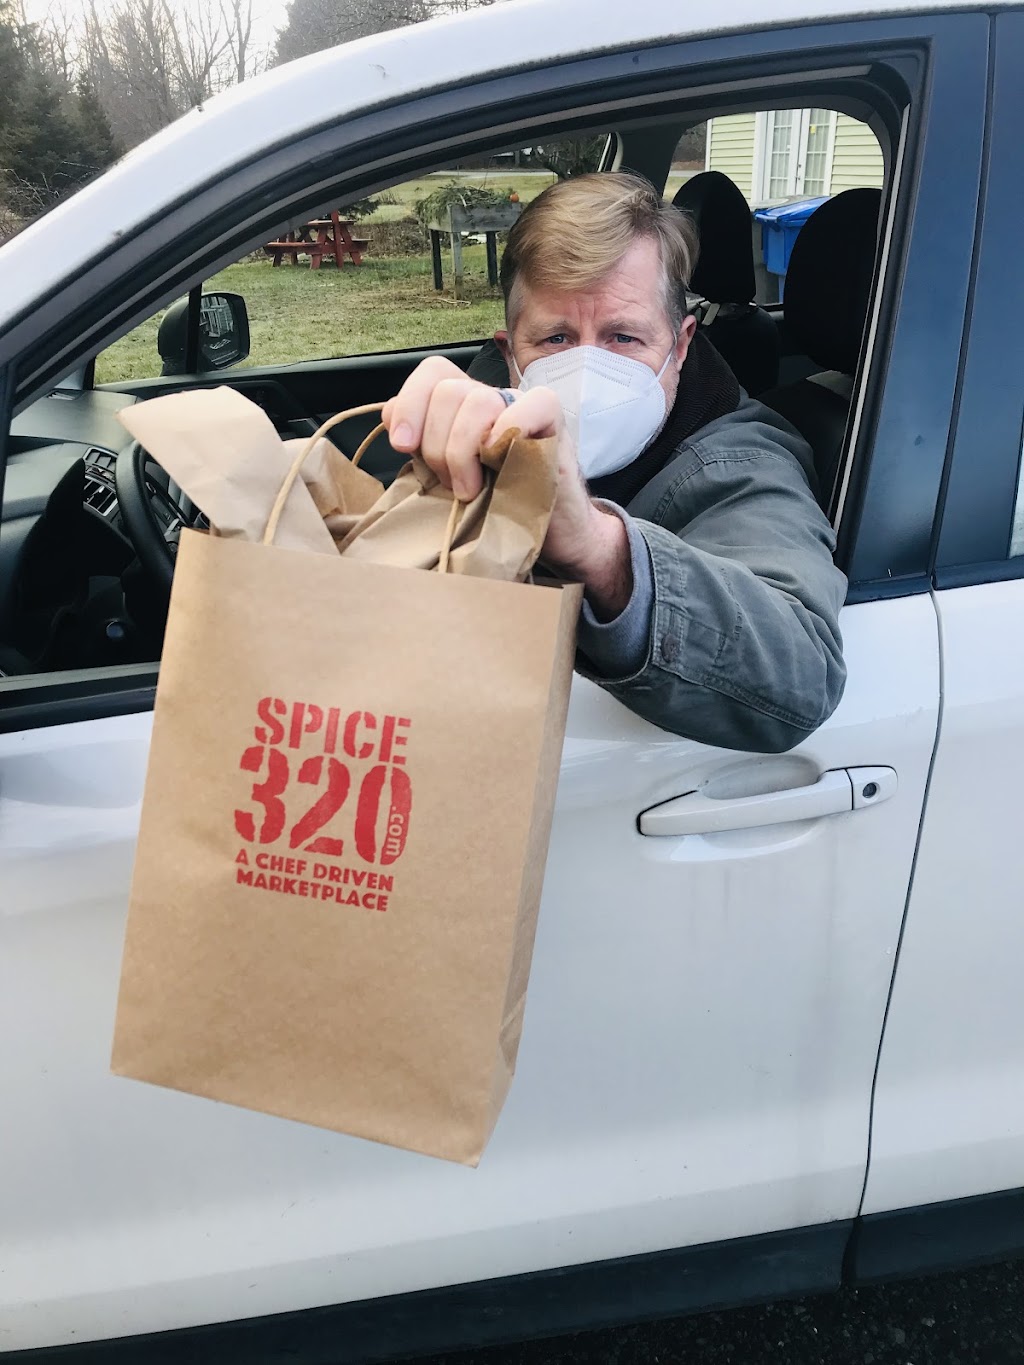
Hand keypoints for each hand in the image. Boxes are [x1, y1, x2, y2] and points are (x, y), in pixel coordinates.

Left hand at [382, 356, 632, 615]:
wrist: (555, 535)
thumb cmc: (500, 510)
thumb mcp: (449, 478)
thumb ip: (421, 445)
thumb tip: (391, 414)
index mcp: (464, 406)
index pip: (433, 373)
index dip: (410, 404)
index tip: (404, 446)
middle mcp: (493, 398)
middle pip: (448, 389)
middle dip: (436, 444)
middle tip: (450, 483)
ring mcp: (523, 406)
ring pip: (476, 400)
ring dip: (463, 450)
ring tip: (471, 488)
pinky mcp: (554, 420)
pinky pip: (528, 406)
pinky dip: (508, 431)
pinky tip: (502, 462)